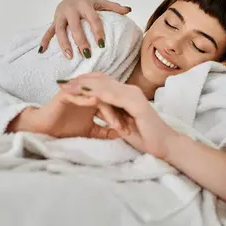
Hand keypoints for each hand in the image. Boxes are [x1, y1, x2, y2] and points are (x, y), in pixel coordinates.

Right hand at [7, 89, 118, 139]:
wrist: (43, 129)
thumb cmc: (65, 128)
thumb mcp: (90, 131)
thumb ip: (104, 131)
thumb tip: (120, 134)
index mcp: (96, 99)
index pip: (115, 105)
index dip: (124, 118)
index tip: (132, 132)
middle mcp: (89, 93)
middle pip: (110, 101)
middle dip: (120, 116)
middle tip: (126, 130)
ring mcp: (79, 91)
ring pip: (99, 99)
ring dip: (108, 112)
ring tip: (116, 125)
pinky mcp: (67, 92)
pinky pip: (80, 95)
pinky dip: (89, 102)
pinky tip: (97, 109)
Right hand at [39, 0, 131, 58]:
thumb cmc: (88, 5)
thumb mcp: (101, 3)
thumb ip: (114, 7)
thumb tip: (129, 10)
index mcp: (85, 5)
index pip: (93, 19)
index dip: (97, 31)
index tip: (102, 45)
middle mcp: (71, 9)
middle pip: (75, 26)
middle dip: (80, 40)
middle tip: (87, 54)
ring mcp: (60, 16)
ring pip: (59, 30)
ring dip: (63, 43)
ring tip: (70, 56)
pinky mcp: (53, 21)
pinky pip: (48, 31)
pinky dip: (44, 40)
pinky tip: (42, 51)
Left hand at [61, 73, 180, 158]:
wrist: (165, 145)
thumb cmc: (146, 137)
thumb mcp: (122, 124)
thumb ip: (111, 114)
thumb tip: (95, 111)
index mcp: (127, 94)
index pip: (102, 84)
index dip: (84, 83)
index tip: (65, 85)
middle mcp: (130, 90)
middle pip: (100, 81)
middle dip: (79, 81)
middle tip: (60, 82)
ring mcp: (133, 95)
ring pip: (104, 85)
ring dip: (84, 85)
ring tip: (66, 86)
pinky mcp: (135, 103)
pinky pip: (112, 95)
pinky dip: (95, 93)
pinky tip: (82, 93)